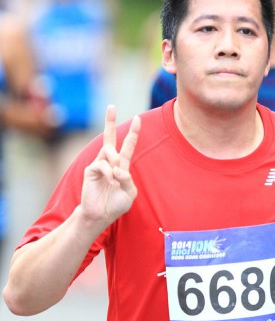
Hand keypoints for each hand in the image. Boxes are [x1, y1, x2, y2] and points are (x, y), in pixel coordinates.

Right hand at [81, 105, 140, 226]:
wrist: (101, 215)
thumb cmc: (116, 205)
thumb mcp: (129, 193)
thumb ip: (128, 179)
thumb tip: (119, 168)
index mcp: (122, 166)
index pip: (128, 146)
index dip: (133, 133)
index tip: (138, 119)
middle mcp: (110, 162)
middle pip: (110, 137)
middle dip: (110, 121)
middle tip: (111, 106)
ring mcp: (99, 164)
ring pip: (109, 151)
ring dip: (115, 163)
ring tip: (115, 180)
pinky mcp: (91, 169)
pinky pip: (102, 164)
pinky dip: (109, 173)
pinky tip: (110, 182)